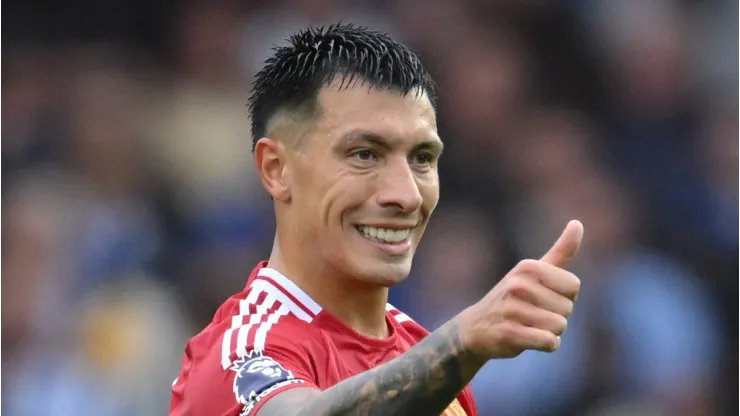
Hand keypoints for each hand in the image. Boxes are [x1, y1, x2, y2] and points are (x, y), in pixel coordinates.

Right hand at [458, 220, 582, 358]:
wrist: (475, 327)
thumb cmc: (512, 298)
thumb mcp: (533, 272)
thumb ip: (560, 251)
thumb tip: (578, 223)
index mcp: (528, 267)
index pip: (574, 286)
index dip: (563, 296)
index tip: (542, 296)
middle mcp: (519, 285)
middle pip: (568, 308)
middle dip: (556, 315)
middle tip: (531, 314)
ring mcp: (513, 309)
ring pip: (560, 327)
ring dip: (550, 331)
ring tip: (528, 326)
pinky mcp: (510, 333)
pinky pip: (549, 342)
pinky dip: (546, 345)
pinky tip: (529, 339)